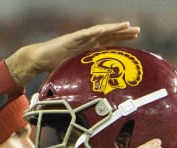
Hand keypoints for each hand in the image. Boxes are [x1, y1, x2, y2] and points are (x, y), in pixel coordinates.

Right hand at [5, 22, 139, 85]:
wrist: (39, 59)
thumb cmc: (54, 66)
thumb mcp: (75, 73)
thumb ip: (84, 78)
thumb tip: (92, 92)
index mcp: (88, 47)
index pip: (108, 42)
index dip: (120, 39)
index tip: (134, 39)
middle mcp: (85, 41)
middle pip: (108, 35)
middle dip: (122, 33)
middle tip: (137, 31)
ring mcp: (79, 38)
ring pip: (100, 32)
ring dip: (113, 29)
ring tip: (127, 26)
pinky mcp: (71, 39)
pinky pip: (85, 35)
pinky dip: (95, 32)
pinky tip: (105, 29)